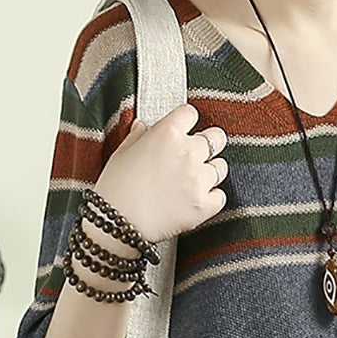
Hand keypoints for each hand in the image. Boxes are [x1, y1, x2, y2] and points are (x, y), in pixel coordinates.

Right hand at [93, 103, 228, 243]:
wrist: (118, 223)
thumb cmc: (115, 188)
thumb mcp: (122, 153)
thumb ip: (138, 136)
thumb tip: (144, 127)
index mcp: (167, 134)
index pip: (190, 113)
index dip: (186, 121)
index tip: (184, 128)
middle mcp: (188, 153)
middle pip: (216, 137)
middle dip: (208, 142)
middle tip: (197, 153)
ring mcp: (198, 180)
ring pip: (221, 167)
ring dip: (211, 171)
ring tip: (194, 179)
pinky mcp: (204, 205)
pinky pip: (220, 196)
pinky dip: (212, 198)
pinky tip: (197, 198)